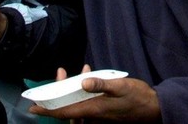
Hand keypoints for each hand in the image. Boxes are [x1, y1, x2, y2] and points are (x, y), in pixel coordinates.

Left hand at [29, 74, 160, 122]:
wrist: (154, 109)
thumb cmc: (138, 98)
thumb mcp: (121, 87)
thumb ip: (102, 84)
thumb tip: (83, 80)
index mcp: (94, 110)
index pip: (64, 112)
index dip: (47, 109)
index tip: (33, 107)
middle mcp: (93, 116)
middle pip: (68, 108)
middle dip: (59, 92)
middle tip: (60, 74)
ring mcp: (98, 116)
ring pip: (77, 105)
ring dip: (71, 90)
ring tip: (75, 72)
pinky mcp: (103, 113)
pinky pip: (86, 104)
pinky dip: (83, 91)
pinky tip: (90, 76)